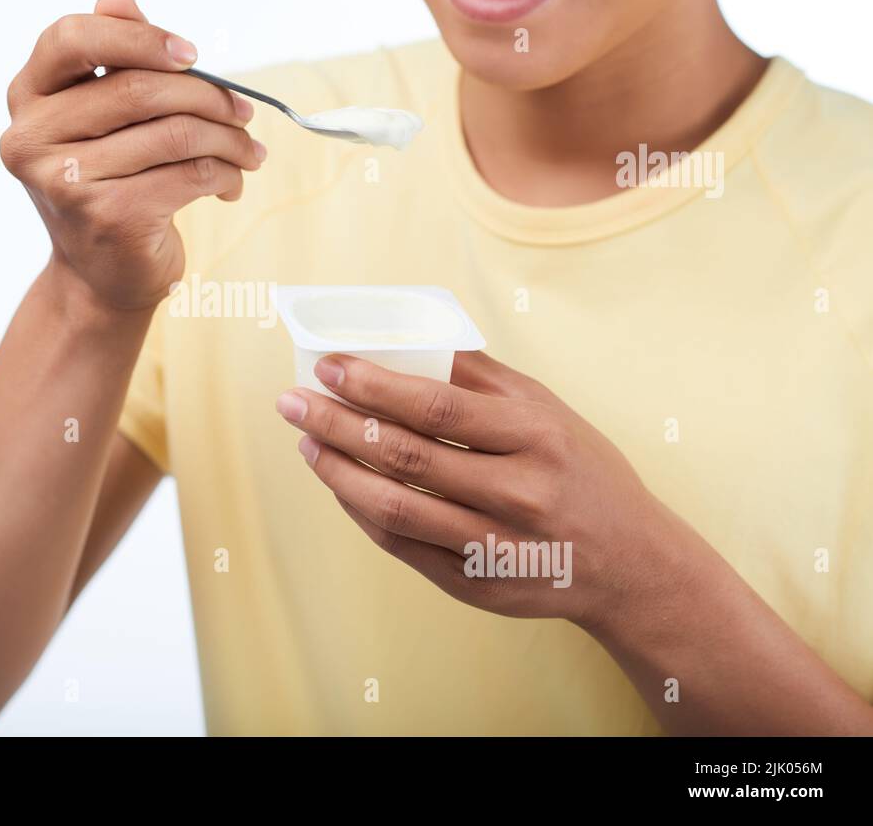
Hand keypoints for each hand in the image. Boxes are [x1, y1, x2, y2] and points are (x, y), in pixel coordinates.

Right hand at [0, 0, 265, 312]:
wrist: (98, 280)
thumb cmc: (106, 187)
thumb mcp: (99, 121)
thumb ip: (109, 60)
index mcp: (27, 100)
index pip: (72, 39)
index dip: (138, 37)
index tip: (191, 55)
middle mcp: (33, 140)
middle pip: (139, 88)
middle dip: (207, 95)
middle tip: (244, 110)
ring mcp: (68, 181)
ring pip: (175, 133)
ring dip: (228, 139)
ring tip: (248, 151)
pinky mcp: (111, 216)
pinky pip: (191, 175)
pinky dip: (225, 175)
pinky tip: (231, 182)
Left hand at [275, 352, 708, 632]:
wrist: (630, 564)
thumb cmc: (582, 471)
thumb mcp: (548, 411)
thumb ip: (482, 377)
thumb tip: (411, 335)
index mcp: (536, 438)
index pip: (436, 408)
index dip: (373, 385)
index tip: (327, 366)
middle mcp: (518, 495)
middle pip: (405, 457)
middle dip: (337, 424)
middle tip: (292, 402)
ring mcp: (495, 549)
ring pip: (394, 508)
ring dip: (337, 473)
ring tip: (306, 444)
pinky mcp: (476, 587)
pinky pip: (401, 546)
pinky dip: (361, 512)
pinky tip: (339, 484)